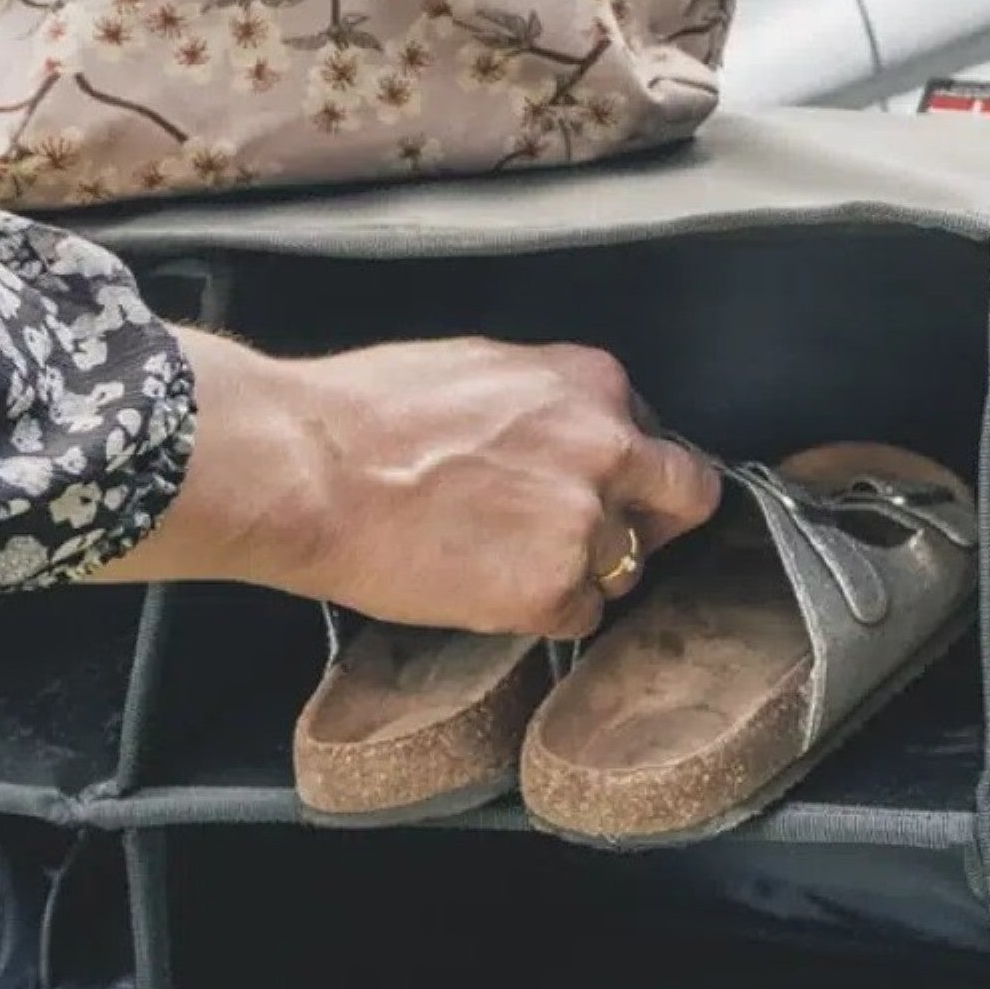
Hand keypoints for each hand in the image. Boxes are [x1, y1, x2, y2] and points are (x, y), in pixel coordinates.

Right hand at [97, 328, 721, 638]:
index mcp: (588, 382)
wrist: (308, 469)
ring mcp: (585, 524)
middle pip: (681, 501)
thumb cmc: (361, 415)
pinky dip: (540, 614)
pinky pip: (578, 618)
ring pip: (624, 568)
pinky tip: (483, 591)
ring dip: (580, 574)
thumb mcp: (475, 370)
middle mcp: (607, 448)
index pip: (655, 435)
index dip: (627, 470)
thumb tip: (554, 429)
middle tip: (589, 541)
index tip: (598, 488)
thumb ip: (542, 403)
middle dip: (647, 523)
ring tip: (503, 565)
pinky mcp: (552, 591)